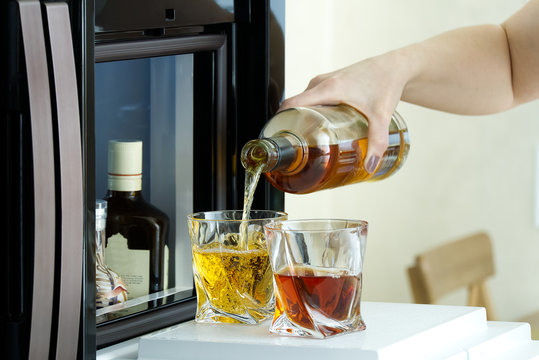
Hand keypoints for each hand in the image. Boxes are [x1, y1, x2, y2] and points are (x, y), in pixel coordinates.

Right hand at [278, 53, 406, 172]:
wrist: (394, 67)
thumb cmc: (385, 83)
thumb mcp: (381, 116)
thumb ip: (377, 141)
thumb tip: (370, 165)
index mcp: (328, 88)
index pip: (291, 104)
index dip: (280, 121)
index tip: (279, 139)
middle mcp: (321, 83)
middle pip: (295, 106)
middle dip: (291, 126)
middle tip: (295, 148)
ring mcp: (324, 82)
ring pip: (303, 103)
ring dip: (300, 119)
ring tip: (304, 141)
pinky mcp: (329, 83)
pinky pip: (310, 99)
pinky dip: (308, 112)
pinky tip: (316, 126)